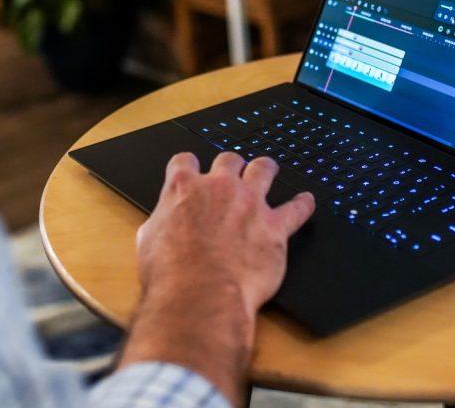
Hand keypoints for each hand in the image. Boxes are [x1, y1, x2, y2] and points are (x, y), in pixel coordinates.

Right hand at [118, 152, 314, 405]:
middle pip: (228, 160)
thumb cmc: (171, 275)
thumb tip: (162, 224)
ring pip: (263, 170)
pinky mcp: (274, 226)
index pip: (185, 162)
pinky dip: (303, 205)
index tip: (191, 170)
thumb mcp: (148, 242)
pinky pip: (296, 209)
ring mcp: (250, 203)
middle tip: (232, 172)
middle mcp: (218, 188)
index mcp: (183, 189)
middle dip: (230, 165)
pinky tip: (306, 202)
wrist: (200, 295)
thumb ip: (160, 223)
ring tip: (268, 170)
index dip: (188, 166)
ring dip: (265, 169)